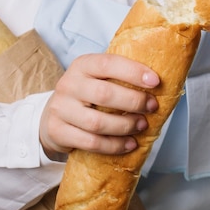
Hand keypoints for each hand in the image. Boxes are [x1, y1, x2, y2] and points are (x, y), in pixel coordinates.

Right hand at [39, 53, 159, 155]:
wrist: (53, 117)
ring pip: (98, 122)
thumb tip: (157, 85)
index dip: (133, 72)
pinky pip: (91, 142)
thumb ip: (119, 78)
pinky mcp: (58, 131)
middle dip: (134, 102)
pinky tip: (129, 144)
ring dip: (126, 126)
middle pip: (104, 94)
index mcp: (82, 65)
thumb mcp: (97, 79)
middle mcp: (68, 84)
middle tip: (152, 107)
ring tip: (142, 126)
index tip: (155, 82)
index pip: (108, 64)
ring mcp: (60, 109)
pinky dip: (114, 146)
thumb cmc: (86, 96)